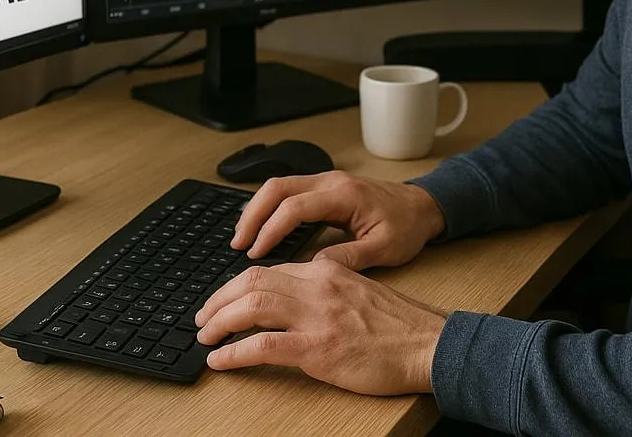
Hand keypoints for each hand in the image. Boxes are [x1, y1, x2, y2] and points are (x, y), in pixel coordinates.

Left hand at [194, 259, 446, 393]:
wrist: (428, 344)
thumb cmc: (399, 325)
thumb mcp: (359, 291)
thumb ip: (326, 288)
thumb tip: (294, 296)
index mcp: (326, 270)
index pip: (271, 269)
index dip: (240, 285)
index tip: (224, 300)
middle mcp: (317, 285)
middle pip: (253, 280)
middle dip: (219, 298)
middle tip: (202, 316)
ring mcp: (317, 316)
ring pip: (252, 306)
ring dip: (220, 321)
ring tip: (204, 336)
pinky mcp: (318, 349)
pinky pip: (263, 346)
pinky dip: (234, 352)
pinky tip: (221, 361)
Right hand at [232, 171, 446, 270]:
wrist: (424, 205)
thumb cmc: (407, 227)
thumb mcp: (384, 248)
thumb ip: (349, 257)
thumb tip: (313, 270)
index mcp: (344, 195)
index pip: (295, 206)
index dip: (271, 229)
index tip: (255, 253)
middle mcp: (331, 181)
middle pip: (278, 187)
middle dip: (253, 214)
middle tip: (237, 244)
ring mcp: (327, 181)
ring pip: (279, 185)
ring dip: (257, 209)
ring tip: (242, 238)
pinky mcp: (325, 187)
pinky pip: (289, 191)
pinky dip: (270, 207)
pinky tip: (262, 228)